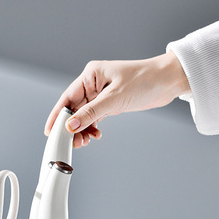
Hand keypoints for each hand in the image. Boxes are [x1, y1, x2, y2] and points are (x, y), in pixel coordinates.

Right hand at [44, 52, 189, 146]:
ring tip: (84, 142)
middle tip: (70, 143)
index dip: (57, 116)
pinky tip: (94, 135)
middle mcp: (94, 83)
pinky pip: (95, 117)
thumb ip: (91, 113)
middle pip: (74, 109)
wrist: (168, 81)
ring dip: (82, 130)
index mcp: (90, 75)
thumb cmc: (145, 80)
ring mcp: (102, 94)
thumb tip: (70, 126)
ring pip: (84, 115)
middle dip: (71, 127)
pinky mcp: (111, 102)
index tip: (50, 131)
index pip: (67, 98)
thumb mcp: (114, 98)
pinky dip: (92, 128)